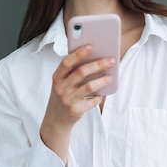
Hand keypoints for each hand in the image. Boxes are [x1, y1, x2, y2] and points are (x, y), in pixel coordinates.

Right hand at [40, 45, 113, 161]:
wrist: (55, 120)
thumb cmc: (62, 96)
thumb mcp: (61, 83)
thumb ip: (72, 72)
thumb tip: (94, 59)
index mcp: (57, 77)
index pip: (67, 62)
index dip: (79, 53)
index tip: (91, 46)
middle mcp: (61, 87)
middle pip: (81, 72)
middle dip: (98, 64)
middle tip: (111, 60)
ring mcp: (68, 99)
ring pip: (89, 86)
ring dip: (102, 80)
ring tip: (110, 76)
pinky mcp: (76, 110)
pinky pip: (92, 101)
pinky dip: (98, 96)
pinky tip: (102, 94)